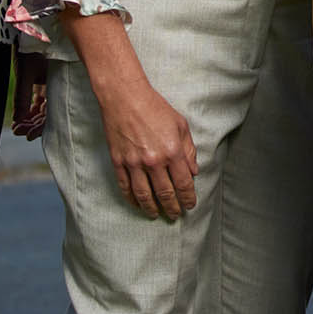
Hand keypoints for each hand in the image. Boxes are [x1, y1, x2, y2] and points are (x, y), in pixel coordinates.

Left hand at [10, 52, 49, 140]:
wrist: (32, 29)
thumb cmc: (31, 46)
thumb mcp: (25, 72)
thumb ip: (22, 97)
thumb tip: (18, 120)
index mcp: (57, 83)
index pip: (50, 113)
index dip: (40, 126)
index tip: (27, 135)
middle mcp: (56, 84)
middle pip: (47, 112)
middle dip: (33, 124)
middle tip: (19, 131)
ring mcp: (50, 81)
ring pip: (44, 106)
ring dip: (31, 117)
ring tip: (18, 126)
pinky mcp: (43, 77)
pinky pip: (41, 97)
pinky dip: (32, 106)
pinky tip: (24, 115)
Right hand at [68, 9, 196, 218]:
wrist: (125, 98)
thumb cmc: (155, 108)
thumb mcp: (180, 125)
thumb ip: (189, 150)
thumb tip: (194, 172)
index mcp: (173, 151)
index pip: (184, 183)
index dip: (188, 197)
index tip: (190, 205)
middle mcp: (154, 161)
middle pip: (165, 193)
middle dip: (172, 207)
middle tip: (176, 215)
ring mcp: (134, 163)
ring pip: (144, 195)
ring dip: (152, 208)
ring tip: (157, 215)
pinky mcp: (118, 162)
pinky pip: (125, 187)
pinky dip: (132, 199)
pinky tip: (138, 205)